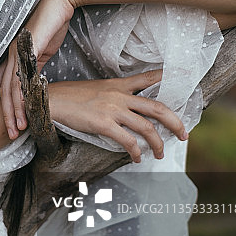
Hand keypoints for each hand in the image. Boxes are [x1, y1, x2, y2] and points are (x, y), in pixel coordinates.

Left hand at [0, 0, 74, 137]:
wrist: (60, 3)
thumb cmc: (52, 25)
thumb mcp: (42, 52)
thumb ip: (35, 68)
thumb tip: (33, 85)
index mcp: (13, 55)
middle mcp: (11, 54)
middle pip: (2, 90)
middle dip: (2, 113)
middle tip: (5, 133)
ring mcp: (19, 50)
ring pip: (12, 86)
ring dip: (15, 110)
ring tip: (19, 128)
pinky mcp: (30, 47)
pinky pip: (25, 74)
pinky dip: (24, 92)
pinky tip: (26, 106)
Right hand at [49, 71, 187, 161]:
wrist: (50, 100)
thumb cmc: (70, 96)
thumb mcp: (95, 89)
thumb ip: (113, 96)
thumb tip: (125, 109)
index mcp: (118, 84)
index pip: (148, 77)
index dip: (168, 77)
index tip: (186, 79)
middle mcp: (119, 95)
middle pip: (157, 107)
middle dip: (175, 122)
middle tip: (184, 134)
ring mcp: (112, 109)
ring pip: (147, 127)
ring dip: (158, 143)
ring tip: (160, 153)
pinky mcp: (103, 123)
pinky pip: (127, 140)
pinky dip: (136, 151)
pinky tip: (137, 158)